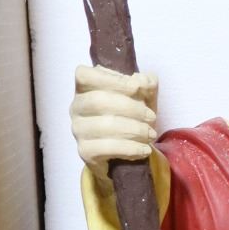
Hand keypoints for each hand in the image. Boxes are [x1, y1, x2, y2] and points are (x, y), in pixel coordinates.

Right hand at [71, 64, 158, 179]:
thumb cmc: (131, 118)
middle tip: (151, 117)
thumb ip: (146, 84)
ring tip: (151, 135)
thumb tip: (143, 81)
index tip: (136, 87)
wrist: (125, 153)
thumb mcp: (143, 98)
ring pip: (104, 125)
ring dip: (134, 130)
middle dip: (131, 108)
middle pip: (98, 100)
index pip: (85, 75)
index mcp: (85, 88)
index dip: (111, 79)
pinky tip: (144, 149)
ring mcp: (78, 130)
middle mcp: (77, 107)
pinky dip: (130, 148)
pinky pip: (106, 148)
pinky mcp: (85, 151)